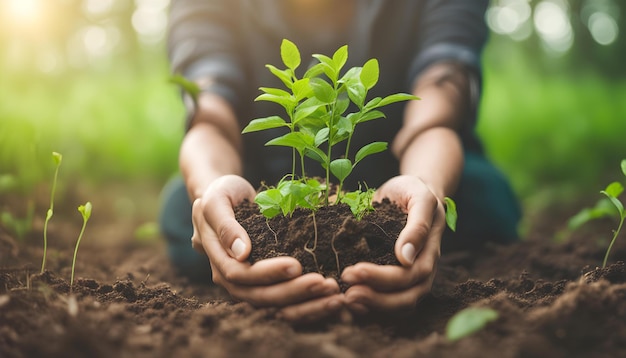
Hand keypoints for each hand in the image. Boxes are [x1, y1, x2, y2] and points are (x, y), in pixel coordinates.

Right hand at [191, 175, 343, 321]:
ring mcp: (249, 287)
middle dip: (294, 292)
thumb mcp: (217, 201)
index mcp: (218, 260)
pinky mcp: (267, 287)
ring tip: (334, 298)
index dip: (268, 273)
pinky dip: (309, 305)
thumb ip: (226, 225)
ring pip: (275, 306)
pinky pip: (286, 304)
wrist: (226, 200)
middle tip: (324, 284)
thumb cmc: (221, 195)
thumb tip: (241, 253)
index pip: (241, 274)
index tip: (296, 265)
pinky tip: (331, 300)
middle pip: (261, 297)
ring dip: (306, 305)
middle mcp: (232, 280)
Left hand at [341, 175, 444, 313]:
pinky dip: (369, 307)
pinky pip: (386, 301)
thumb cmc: (413, 191)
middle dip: (376, 299)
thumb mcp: (419, 198)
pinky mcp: (394, 279)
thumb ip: (417, 225)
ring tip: (346, 299)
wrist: (408, 191)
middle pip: (406, 298)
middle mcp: (422, 270)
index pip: (410, 275)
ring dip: (372, 307)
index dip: (383, 278)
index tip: (354, 270)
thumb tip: (406, 258)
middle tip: (348, 292)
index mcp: (429, 251)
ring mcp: (410, 278)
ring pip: (397, 306)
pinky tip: (348, 301)